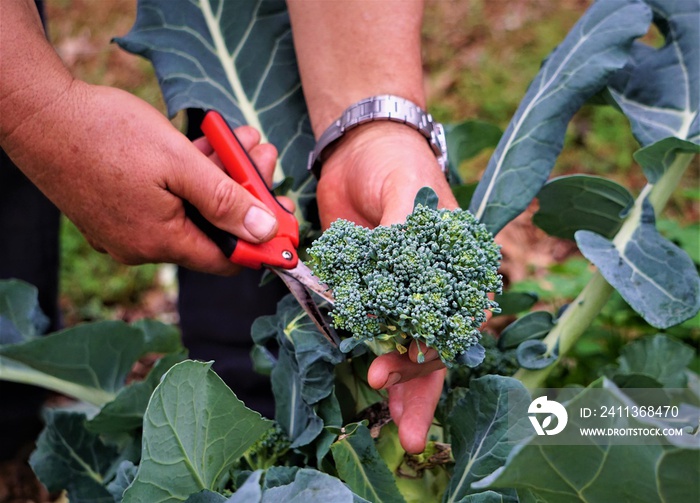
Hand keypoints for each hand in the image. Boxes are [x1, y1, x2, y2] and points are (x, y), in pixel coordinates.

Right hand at [4, 82, 279, 274]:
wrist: (39, 115)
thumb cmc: (107, 135)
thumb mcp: (180, 164)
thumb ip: (225, 201)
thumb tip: (264, 232)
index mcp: (161, 242)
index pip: (227, 260)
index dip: (261, 242)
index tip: (286, 220)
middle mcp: (143, 245)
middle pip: (211, 228)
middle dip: (245, 192)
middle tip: (264, 156)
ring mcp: (127, 228)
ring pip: (190, 209)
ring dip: (220, 176)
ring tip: (243, 140)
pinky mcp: (116, 208)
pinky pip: (166, 200)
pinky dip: (189, 177)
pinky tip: (207, 145)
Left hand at [316, 121, 457, 452]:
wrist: (358, 149)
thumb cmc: (394, 162)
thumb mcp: (406, 186)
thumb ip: (406, 229)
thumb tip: (398, 274)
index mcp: (458, 265)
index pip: (453, 320)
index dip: (429, 352)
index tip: (398, 370)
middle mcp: (436, 285)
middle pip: (436, 346)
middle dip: (420, 387)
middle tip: (404, 428)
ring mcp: (403, 291)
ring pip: (409, 348)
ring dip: (403, 386)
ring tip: (396, 426)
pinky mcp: (372, 290)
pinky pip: (375, 331)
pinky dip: (375, 357)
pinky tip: (375, 387)